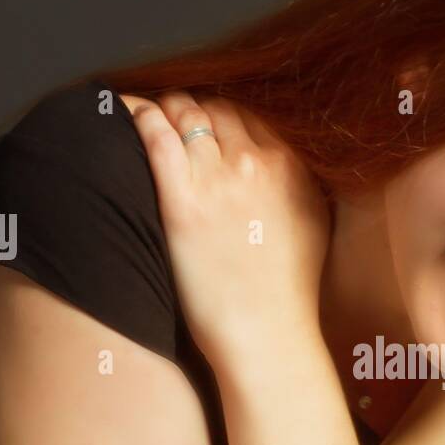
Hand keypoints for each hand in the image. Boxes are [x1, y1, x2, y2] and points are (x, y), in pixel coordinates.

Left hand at [124, 90, 331, 371]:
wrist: (268, 334)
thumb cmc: (289, 291)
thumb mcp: (313, 223)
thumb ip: (299, 184)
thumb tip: (282, 164)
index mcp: (289, 167)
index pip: (246, 116)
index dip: (219, 117)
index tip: (203, 127)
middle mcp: (256, 164)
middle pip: (213, 110)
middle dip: (189, 111)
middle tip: (169, 121)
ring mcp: (218, 182)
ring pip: (183, 115)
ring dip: (163, 111)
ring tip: (145, 119)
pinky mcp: (183, 204)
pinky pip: (156, 138)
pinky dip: (142, 119)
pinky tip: (131, 119)